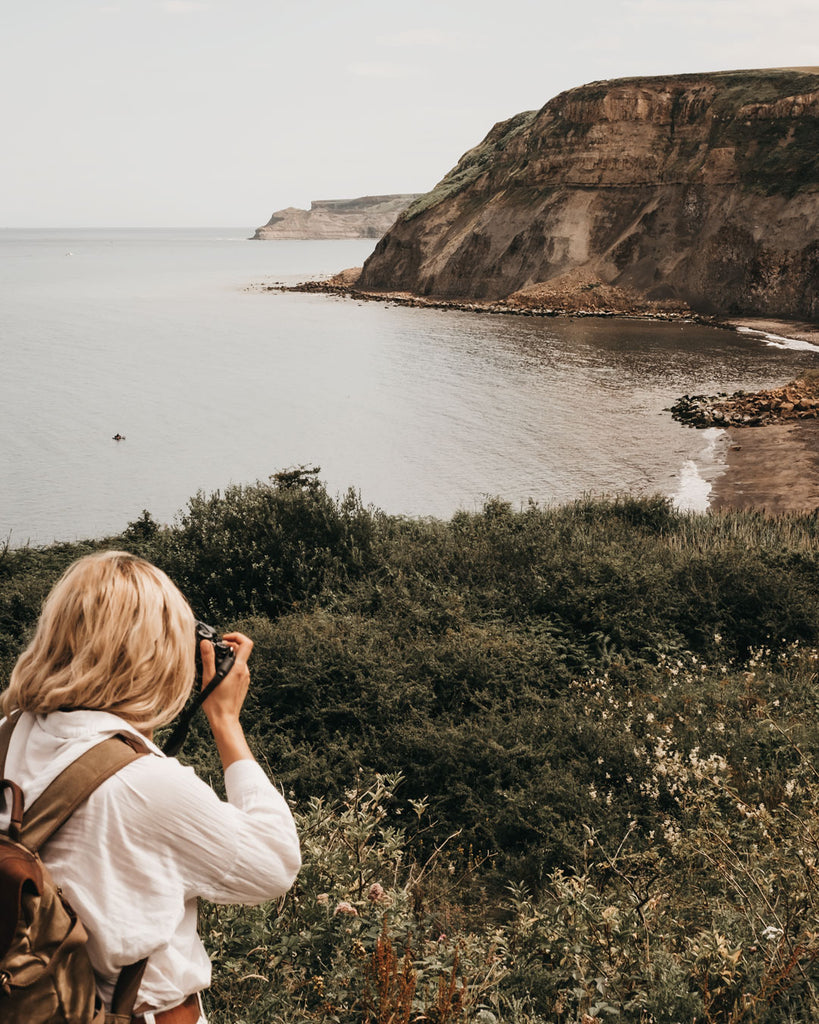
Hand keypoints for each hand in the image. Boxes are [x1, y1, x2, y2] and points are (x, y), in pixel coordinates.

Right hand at [199, 631, 254, 768]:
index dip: (236, 636)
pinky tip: (217, 675)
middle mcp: (244, 672)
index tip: (224, 639)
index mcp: (238, 668)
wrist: (224, 720)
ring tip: (213, 665)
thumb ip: (208, 659)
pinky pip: (237, 670)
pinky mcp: (242, 684)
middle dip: (228, 647)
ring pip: (238, 661)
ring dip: (227, 658)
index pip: (246, 643)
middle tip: (214, 651)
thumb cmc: (216, 702)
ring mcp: (244, 679)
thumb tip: (206, 643)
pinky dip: (228, 668)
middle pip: (241, 651)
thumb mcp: (208, 678)